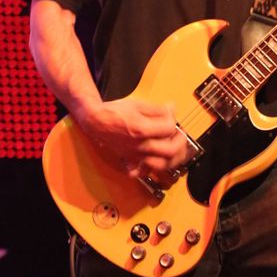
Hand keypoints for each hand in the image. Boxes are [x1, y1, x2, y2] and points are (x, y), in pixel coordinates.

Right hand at [75, 98, 191, 186]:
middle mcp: (140, 146)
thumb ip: (157, 109)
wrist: (95, 122)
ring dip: (173, 158)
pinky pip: (142, 172)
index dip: (173, 120)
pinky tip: (155, 159)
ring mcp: (135, 156)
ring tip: (174, 148)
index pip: (169, 128)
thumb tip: (172, 110)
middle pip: (170, 150)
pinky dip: (151, 169)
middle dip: (180, 141)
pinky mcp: (129, 161)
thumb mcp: (137, 104)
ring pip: (161, 165)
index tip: (171, 115)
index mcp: (142, 130)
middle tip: (180, 134)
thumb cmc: (114, 112)